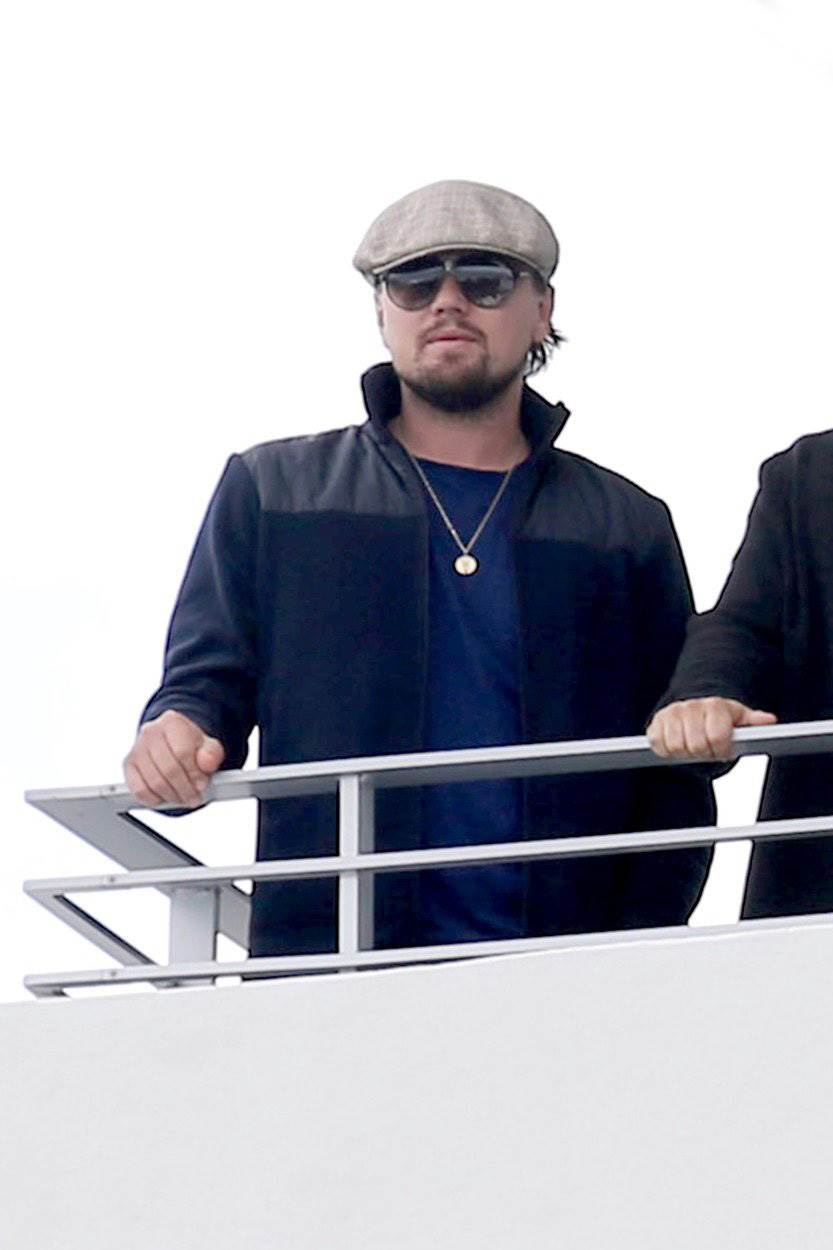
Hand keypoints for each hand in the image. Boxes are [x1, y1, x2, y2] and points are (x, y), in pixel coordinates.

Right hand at [123, 710, 224, 806]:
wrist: (172, 740)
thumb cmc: (190, 744)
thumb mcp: (208, 745)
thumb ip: (212, 754)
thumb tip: (207, 763)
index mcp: (172, 722)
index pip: (182, 752)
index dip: (194, 773)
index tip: (202, 785)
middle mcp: (151, 732)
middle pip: (169, 769)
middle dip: (185, 789)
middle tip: (195, 797)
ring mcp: (137, 748)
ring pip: (154, 782)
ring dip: (172, 796)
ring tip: (183, 797)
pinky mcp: (128, 764)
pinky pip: (139, 790)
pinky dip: (155, 799)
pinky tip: (166, 796)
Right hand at [647, 697, 776, 761]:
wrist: (693, 713)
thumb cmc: (719, 720)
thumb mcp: (740, 719)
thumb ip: (755, 720)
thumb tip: (769, 720)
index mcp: (715, 706)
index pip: (717, 737)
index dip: (721, 749)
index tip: (722, 749)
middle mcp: (691, 707)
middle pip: (696, 745)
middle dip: (704, 753)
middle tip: (707, 750)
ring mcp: (672, 714)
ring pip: (677, 747)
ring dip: (686, 754)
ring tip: (694, 748)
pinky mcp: (656, 723)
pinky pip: (660, 746)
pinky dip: (668, 751)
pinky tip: (678, 746)